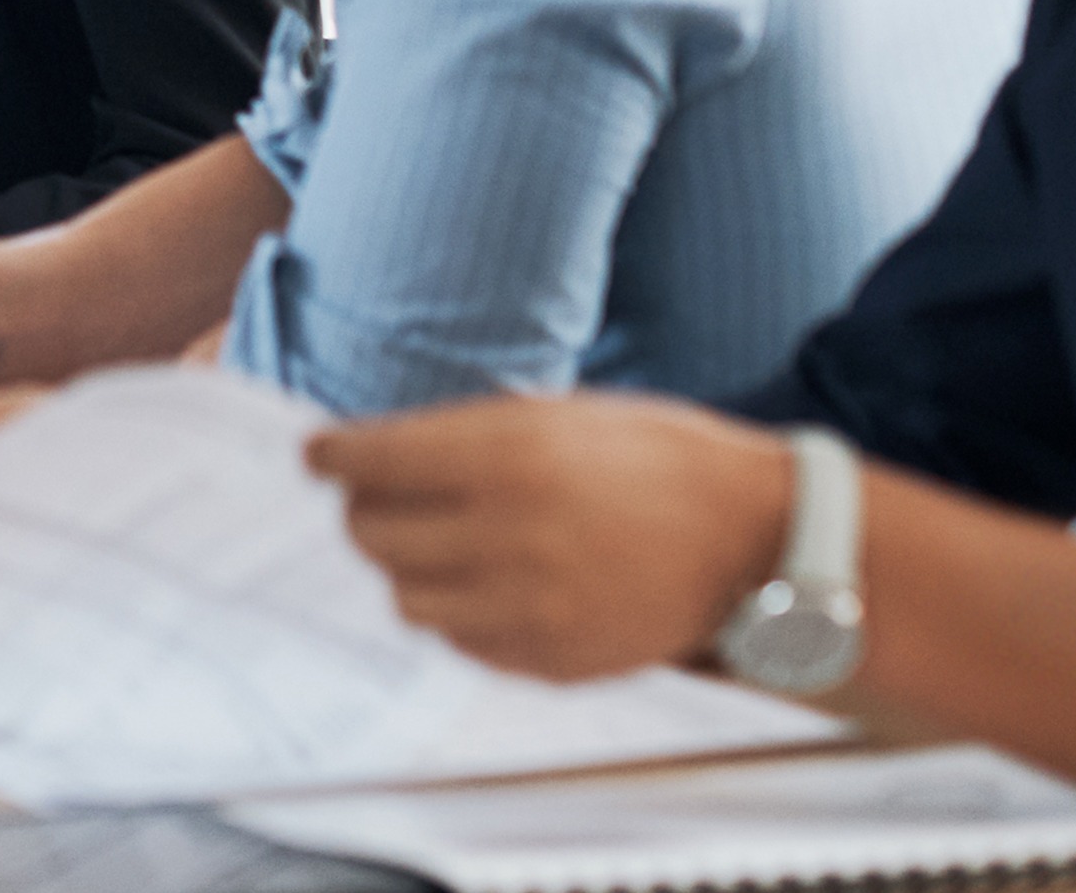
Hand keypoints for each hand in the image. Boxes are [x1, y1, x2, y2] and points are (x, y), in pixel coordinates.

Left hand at [308, 392, 792, 681]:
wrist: (755, 540)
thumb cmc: (660, 461)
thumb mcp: (563, 416)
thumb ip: (470, 437)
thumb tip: (382, 453)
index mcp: (507, 456)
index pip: (369, 462)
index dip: (332, 457)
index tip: (319, 456)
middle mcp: (507, 533)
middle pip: (372, 535)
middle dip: (366, 513)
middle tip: (379, 501)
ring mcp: (528, 606)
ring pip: (406, 599)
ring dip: (409, 570)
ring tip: (440, 548)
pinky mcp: (550, 660)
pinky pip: (462, 643)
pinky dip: (461, 615)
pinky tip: (491, 586)